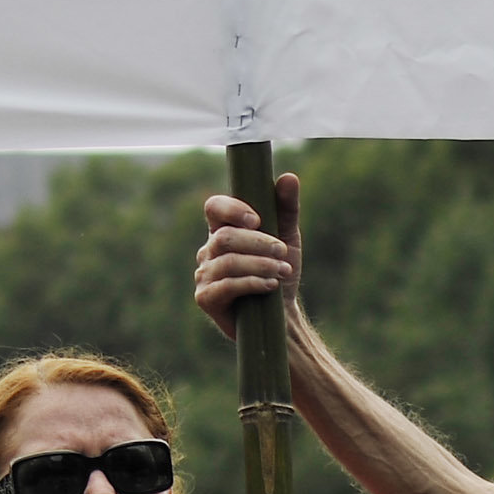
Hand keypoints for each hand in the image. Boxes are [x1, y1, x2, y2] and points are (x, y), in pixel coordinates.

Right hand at [192, 179, 300, 341]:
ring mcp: (203, 274)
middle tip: (282, 253)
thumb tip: (289, 177)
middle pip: (225, 237)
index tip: (258, 220)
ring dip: (259, 264)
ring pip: (227, 261)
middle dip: (258, 243)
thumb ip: (286, 208)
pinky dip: (251, 283)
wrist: (281, 316)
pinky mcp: (206, 298)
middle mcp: (208, 250)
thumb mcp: (288, 238)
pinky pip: (225, 285)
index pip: (214, 207)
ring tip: (282, 271)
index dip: (232, 209)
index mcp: (223, 230)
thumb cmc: (280, 274)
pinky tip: (270, 285)